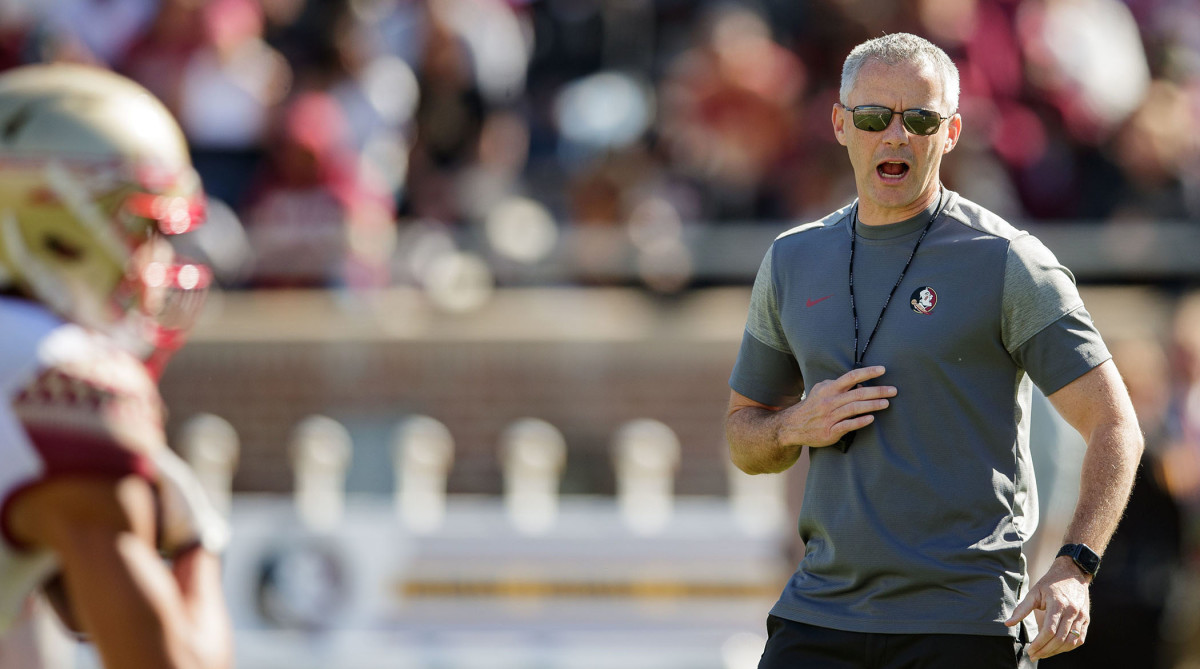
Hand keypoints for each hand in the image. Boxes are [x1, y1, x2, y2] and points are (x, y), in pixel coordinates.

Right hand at [778, 366, 895, 447]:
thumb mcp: (821, 391)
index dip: (868, 372)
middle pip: (857, 393)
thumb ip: (837, 385)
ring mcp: (830, 416)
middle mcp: (830, 401)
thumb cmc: (812, 407)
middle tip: (893, 390)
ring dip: (873, 405)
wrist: (793, 426)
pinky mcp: (831, 431)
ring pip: (855, 409)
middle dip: (878, 391)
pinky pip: (848, 425)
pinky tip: (871, 418)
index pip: (851, 377)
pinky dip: (861, 421)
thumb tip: (858, 383)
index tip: (882, 370)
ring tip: (887, 403)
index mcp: (829, 389)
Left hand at [1004, 557, 1090, 659]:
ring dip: (1057, 651)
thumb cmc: (1050, 583)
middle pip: (1060, 639)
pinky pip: (1080, 639)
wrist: (1072, 573)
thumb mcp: (1034, 592)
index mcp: (1058, 605)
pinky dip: (1068, 647)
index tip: (1030, 650)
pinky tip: (1057, 649)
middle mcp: (1072, 612)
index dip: (1039, 643)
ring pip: (1071, 641)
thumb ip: (1021, 609)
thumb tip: (1007, 624)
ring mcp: (1081, 617)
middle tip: (1034, 655)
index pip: (1049, 631)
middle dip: (1046, 650)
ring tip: (1043, 654)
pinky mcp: (1086, 619)